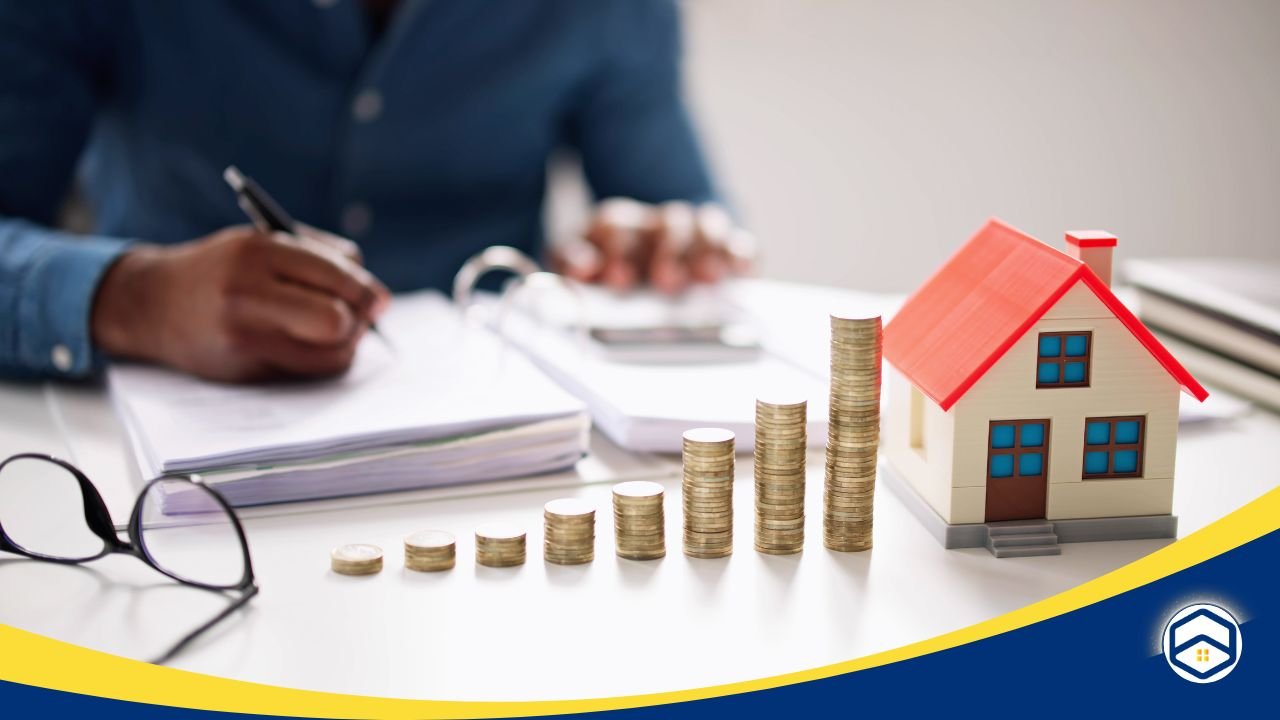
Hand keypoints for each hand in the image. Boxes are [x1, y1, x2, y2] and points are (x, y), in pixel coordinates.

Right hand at [91, 224, 390, 381]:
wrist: (152, 304)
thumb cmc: (222, 269)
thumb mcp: (261, 242)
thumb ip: (320, 254)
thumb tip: (372, 291)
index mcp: (256, 252)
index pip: (334, 275)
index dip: (366, 291)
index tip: (379, 301)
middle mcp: (246, 294)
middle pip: (335, 320)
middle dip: (357, 320)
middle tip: (360, 319)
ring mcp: (243, 336)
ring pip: (328, 355)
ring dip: (345, 346)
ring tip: (337, 333)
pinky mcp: (243, 371)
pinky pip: (308, 373)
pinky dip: (322, 361)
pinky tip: (313, 347)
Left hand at [552, 198, 755, 293]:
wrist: (646, 271)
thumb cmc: (610, 278)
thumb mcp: (580, 271)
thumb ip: (574, 266)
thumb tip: (583, 269)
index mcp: (615, 228)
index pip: (615, 226)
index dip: (617, 249)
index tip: (617, 277)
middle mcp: (656, 226)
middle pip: (666, 225)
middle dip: (668, 249)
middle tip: (666, 280)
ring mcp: (693, 236)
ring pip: (704, 227)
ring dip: (707, 249)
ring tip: (707, 276)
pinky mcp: (725, 250)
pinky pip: (738, 245)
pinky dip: (741, 255)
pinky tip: (742, 271)